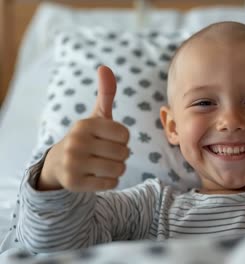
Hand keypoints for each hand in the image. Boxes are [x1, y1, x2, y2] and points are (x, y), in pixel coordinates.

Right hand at [39, 66, 129, 191]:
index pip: (125, 134)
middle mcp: (76, 142)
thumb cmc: (87, 138)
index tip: (108, 139)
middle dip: (120, 155)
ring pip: (119, 169)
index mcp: (85, 124)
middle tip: (105, 154)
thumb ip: (106, 93)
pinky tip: (96, 176)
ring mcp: (73, 164)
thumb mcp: (97, 116)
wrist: (59, 164)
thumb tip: (105, 67)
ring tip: (102, 164)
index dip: (122, 139)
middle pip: (124, 153)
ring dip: (116, 169)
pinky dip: (109, 182)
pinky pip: (110, 184)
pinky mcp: (74, 183)